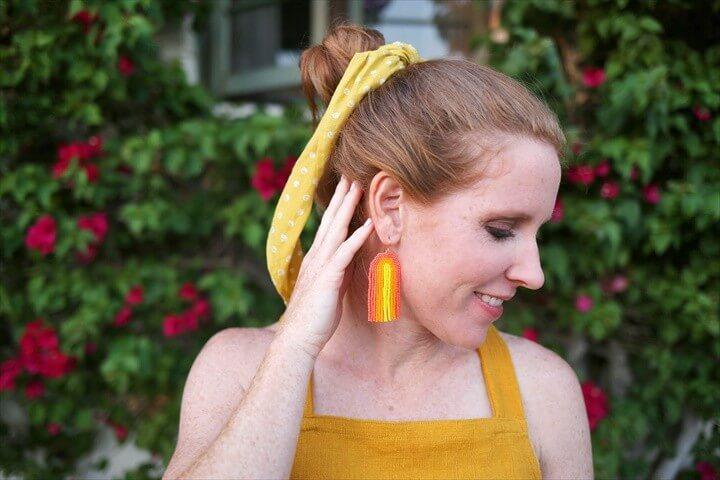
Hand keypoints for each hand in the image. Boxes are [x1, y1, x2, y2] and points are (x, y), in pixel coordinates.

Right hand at [277, 175, 373, 357]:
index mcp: (316, 259)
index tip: (346, 187)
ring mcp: (321, 266)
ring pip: (336, 230)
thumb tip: (349, 261)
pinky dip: (357, 237)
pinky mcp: (329, 278)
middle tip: (351, 174)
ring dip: (348, 207)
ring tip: (359, 187)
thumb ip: (338, 271)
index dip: (337, 206)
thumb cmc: (315, 318)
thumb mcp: (330, 288)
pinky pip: (345, 253)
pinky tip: (368, 224)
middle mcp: (317, 257)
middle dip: (341, 197)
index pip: (328, 226)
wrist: (298, 338)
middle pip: (330, 221)